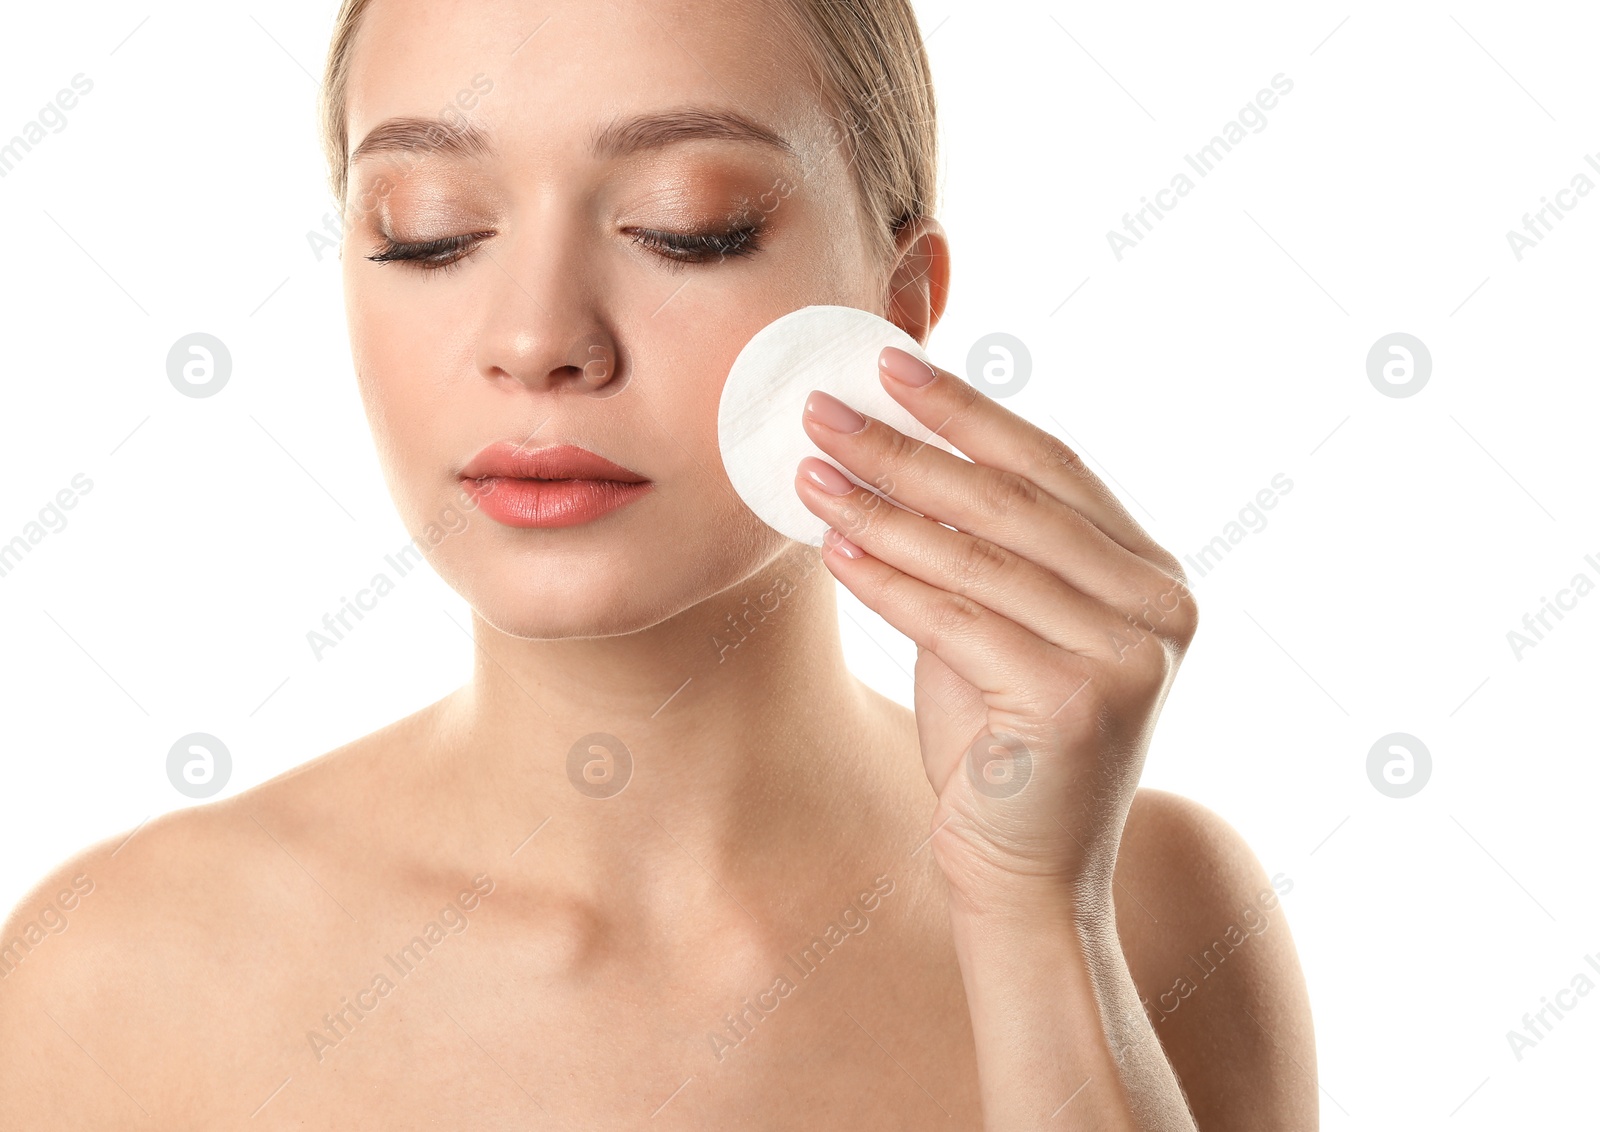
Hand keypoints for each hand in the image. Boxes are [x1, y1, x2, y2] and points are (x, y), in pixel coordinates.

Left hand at [794, 346, 1197, 920]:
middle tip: (822, 409)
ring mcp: (1127, 654)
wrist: (1024, 874)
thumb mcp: (998, 627)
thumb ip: (976, 550)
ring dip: (882, 506)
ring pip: (979, 557)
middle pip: (1012, 501)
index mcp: (1150, 573)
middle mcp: (1158, 605)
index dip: (967, 411)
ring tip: (809, 470)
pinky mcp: (1077, 701)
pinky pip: (956, 620)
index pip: (1051, 466)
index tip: (888, 367)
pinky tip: (832, 545)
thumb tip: (890, 446)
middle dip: (907, 448)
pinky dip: (886, 580)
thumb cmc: (1002, 744)